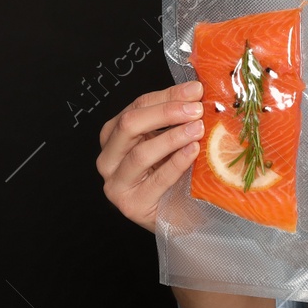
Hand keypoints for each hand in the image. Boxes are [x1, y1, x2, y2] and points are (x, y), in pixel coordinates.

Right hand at [97, 81, 205, 232]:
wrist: (178, 217)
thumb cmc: (173, 177)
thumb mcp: (170, 142)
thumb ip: (176, 118)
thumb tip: (196, 90)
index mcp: (114, 136)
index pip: (137, 107)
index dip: (167, 96)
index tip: (195, 90)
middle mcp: (109, 158)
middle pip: (130, 125)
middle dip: (166, 113)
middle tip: (196, 109)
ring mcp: (117, 183)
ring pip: (141, 153)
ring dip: (172, 137)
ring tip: (198, 128)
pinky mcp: (132, 205)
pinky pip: (156, 180)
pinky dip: (176, 163)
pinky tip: (193, 151)